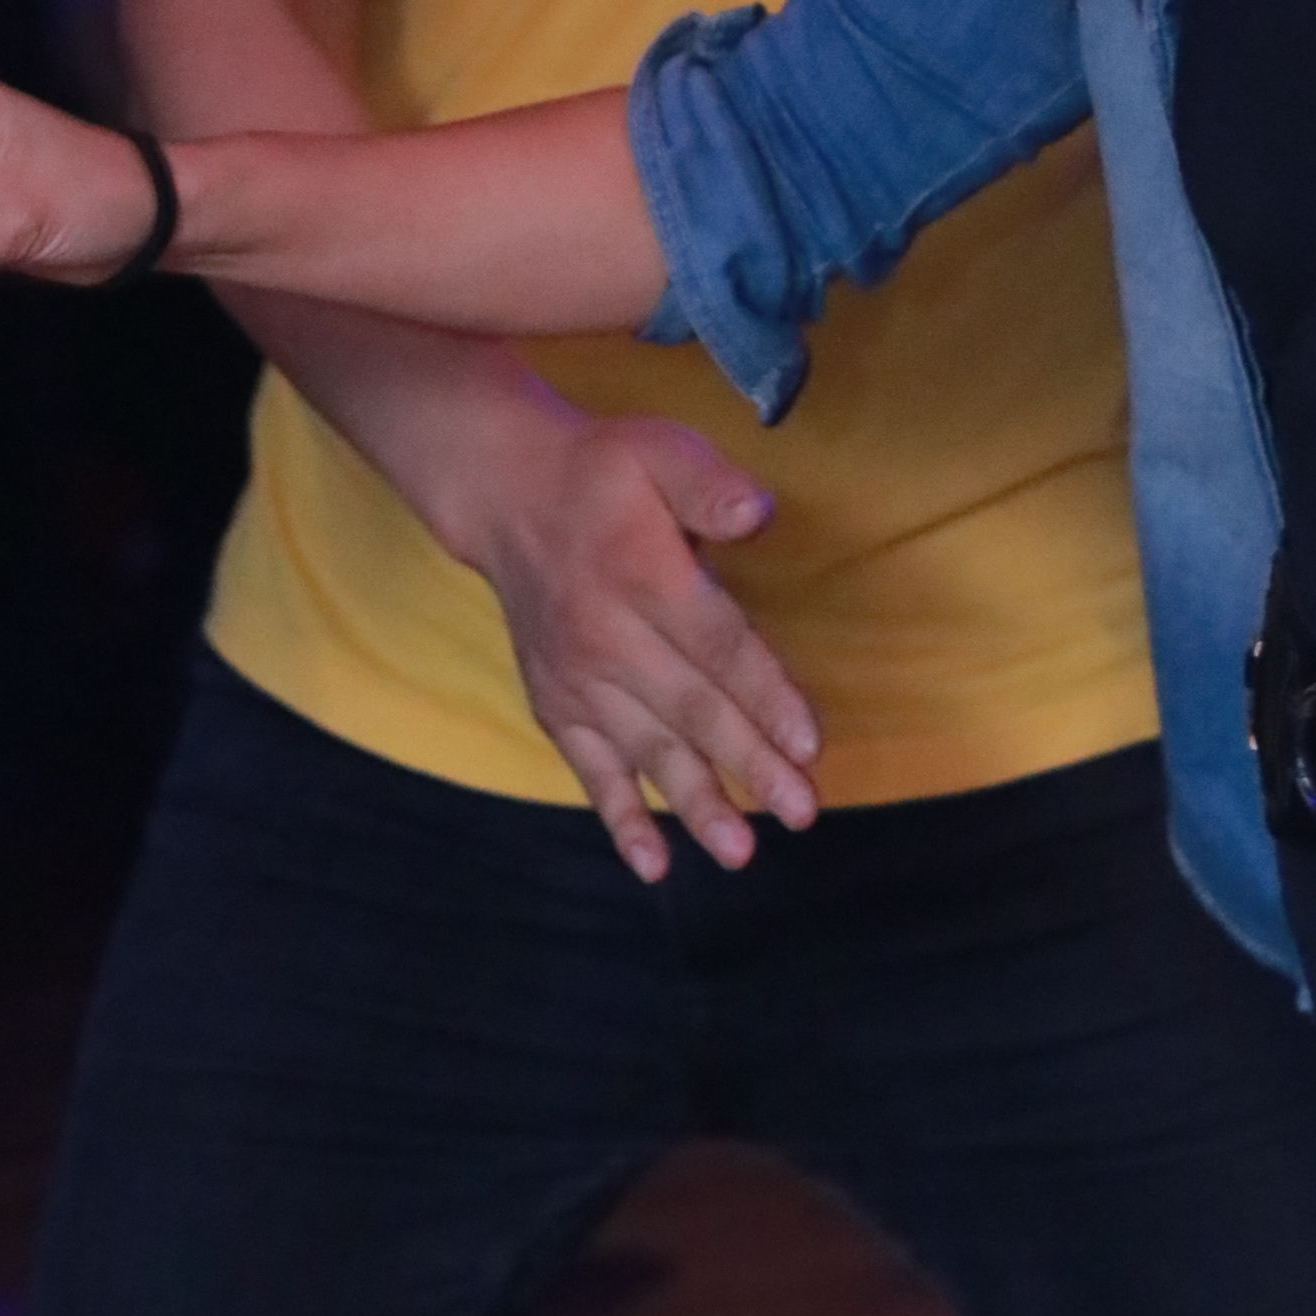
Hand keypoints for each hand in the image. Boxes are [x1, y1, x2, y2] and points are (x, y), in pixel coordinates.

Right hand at [449, 408, 822, 883]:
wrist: (507, 495)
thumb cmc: (601, 473)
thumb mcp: (657, 450)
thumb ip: (707, 484)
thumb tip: (759, 514)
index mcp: (640, 575)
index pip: (715, 644)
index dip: (764, 694)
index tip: (808, 743)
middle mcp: (605, 638)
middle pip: (690, 709)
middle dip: (750, 764)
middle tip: (803, 811)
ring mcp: (576, 680)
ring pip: (646, 751)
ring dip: (695, 804)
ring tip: (740, 851)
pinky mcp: (555, 705)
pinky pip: (589, 770)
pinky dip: (618, 818)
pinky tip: (652, 865)